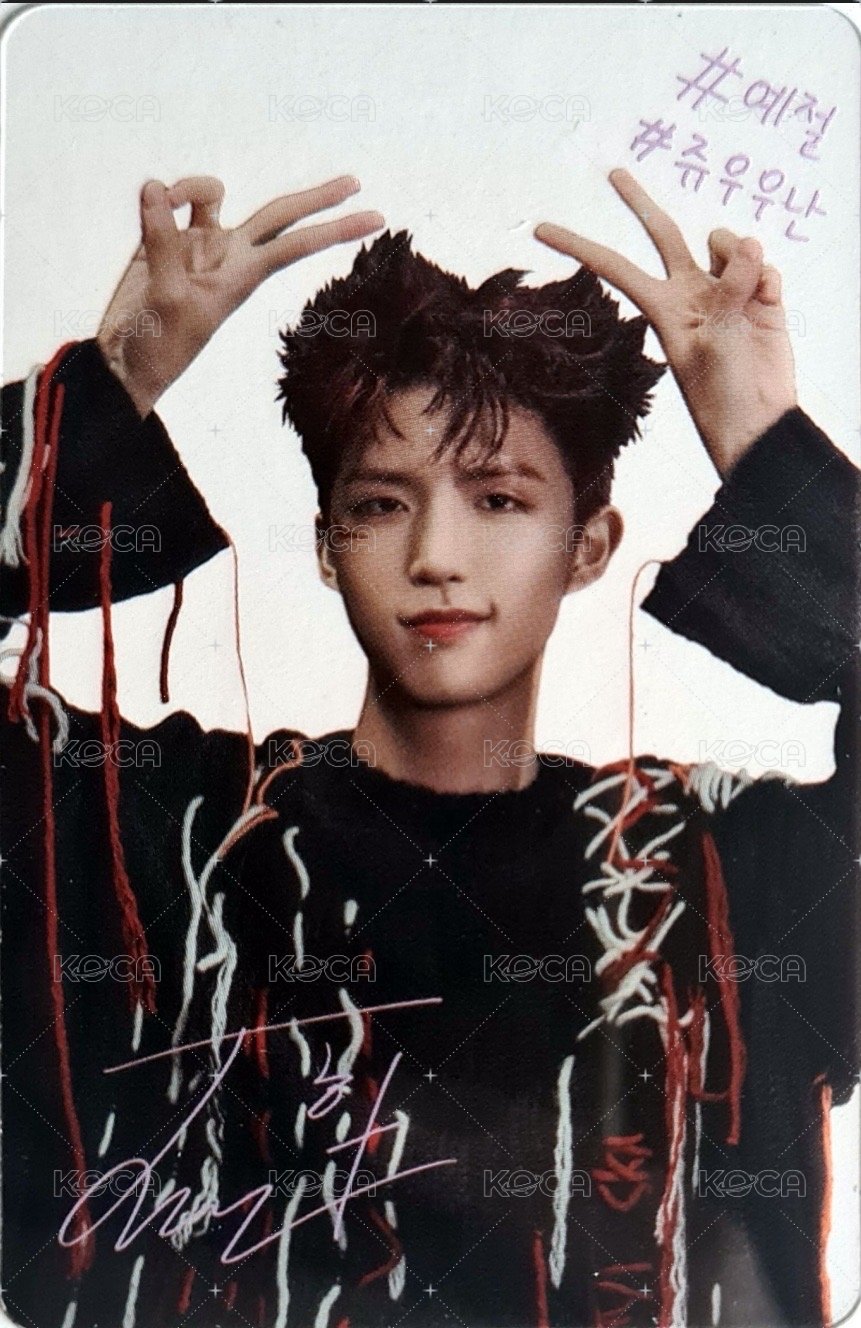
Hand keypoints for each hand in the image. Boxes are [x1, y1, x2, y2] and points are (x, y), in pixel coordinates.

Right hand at [96, 175, 384, 418]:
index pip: (297, 245)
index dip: (334, 229)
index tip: (377, 220)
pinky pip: (168, 200)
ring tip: (161, 200)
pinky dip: (159, 195)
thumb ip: (164, 241)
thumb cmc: (159, 344)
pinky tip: (147, 201)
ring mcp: (197, 244)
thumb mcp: (168, 298)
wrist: (128, 361)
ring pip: (210, 193)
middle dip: (316, 199)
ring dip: (190, 184)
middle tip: (357, 181)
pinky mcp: (164, 240)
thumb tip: (155, 187)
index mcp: (243, 275)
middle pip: (280, 214)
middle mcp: (228, 254)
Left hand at [533, 168, 797, 476]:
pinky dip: (768, 279)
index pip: (614, 266)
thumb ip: (730, 289)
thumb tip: (749, 245)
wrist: (759, 418)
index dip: (579, 245)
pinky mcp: (760, 292)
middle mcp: (690, 291)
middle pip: (661, 233)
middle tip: (613, 173)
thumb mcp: (714, 343)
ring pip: (727, 240)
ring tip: (747, 301)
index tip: (540, 229)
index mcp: (662, 307)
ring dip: (740, 257)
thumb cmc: (723, 393)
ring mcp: (725, 289)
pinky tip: (767, 307)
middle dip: (638, 202)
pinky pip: (764, 264)